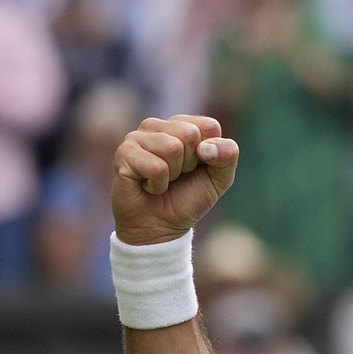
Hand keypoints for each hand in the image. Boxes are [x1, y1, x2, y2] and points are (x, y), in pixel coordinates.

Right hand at [112, 115, 238, 245]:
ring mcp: (137, 137)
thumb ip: (228, 155)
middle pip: (190, 134)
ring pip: (172, 148)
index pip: (209, 126)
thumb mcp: (219, 179)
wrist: (160, 228)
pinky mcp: (124, 153)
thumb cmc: (187, 199)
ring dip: (173, 175)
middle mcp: (158, 126)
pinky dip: (158, 184)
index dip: (210, 154)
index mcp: (182, 125)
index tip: (196, 168)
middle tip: (177, 176)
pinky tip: (148, 186)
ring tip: (162, 181)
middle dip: (190, 164)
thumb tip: (206, 147)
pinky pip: (157, 167)